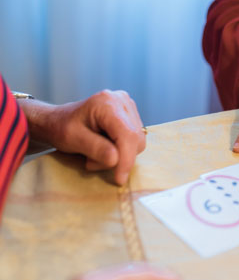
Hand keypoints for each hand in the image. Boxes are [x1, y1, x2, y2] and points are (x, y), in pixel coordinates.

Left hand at [20, 90, 145, 184]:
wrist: (59, 120)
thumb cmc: (61, 128)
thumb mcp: (72, 139)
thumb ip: (95, 148)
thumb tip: (116, 160)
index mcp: (108, 103)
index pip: (127, 134)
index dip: (126, 158)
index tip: (119, 179)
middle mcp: (122, 101)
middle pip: (135, 139)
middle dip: (119, 158)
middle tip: (92, 162)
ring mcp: (128, 107)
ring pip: (137, 142)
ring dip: (119, 155)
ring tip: (96, 153)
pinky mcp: (131, 115)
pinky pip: (135, 140)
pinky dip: (122, 150)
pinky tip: (105, 147)